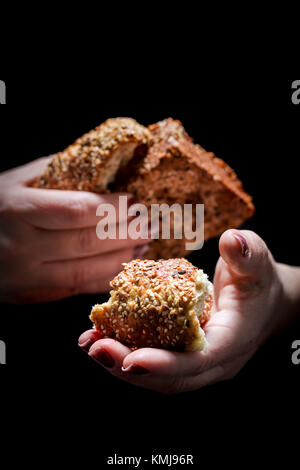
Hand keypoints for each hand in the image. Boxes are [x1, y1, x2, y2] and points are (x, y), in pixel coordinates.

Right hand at [0, 157, 149, 302]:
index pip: (76, 211)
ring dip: (122, 259)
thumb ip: (55, 171)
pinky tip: (122, 265)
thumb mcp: (14, 180)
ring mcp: (25, 277)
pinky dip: (103, 278)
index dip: (112, 208)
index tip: (135, 201)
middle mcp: (22, 246)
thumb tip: (103, 167)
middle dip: (127, 233)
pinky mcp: (30, 295)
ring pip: (85, 272)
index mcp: (17, 210)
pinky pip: (75, 289)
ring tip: (145, 244)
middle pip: (87, 243)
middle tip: (151, 223)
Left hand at [79, 229, 286, 393]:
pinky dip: (124, 349)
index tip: (131, 359)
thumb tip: (232, 242)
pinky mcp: (180, 353)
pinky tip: (100, 333)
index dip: (164, 364)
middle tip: (95, 347)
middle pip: (169, 378)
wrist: (261, 301)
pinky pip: (151, 357)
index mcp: (232, 343)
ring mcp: (195, 363)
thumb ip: (248, 254)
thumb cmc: (257, 281)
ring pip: (156, 374)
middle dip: (128, 367)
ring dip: (118, 362)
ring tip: (89, 342)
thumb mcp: (256, 263)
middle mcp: (212, 362)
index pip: (198, 362)